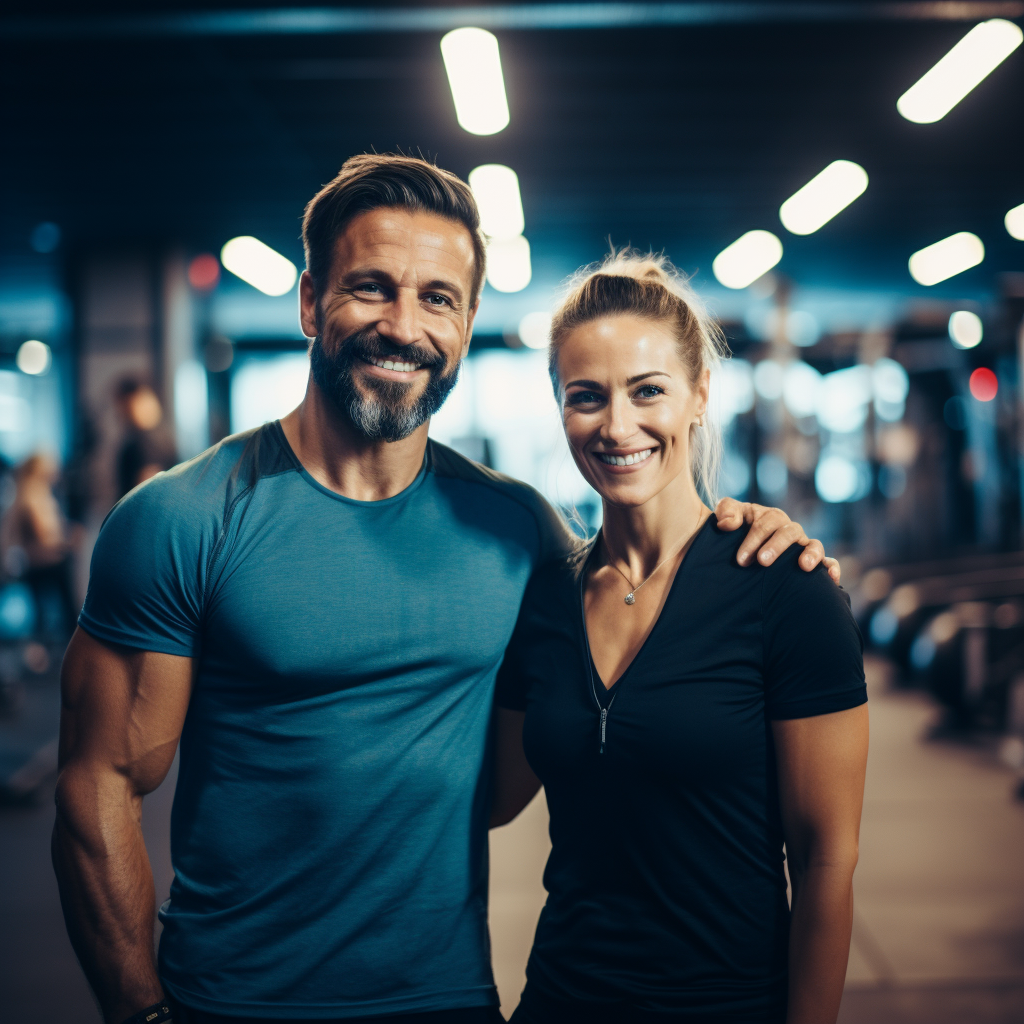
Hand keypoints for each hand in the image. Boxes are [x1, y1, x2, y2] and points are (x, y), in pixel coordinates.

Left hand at [714, 498, 839, 582]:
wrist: (739, 549)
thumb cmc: (736, 532)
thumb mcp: (728, 517)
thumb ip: (726, 511)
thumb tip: (728, 523)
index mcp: (771, 517)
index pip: (766, 524)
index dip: (754, 540)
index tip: (741, 560)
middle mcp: (790, 530)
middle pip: (790, 532)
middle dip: (777, 547)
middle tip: (762, 562)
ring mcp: (803, 546)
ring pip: (814, 545)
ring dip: (811, 554)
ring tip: (803, 566)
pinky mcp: (813, 562)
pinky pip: (828, 562)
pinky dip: (832, 567)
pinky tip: (831, 578)